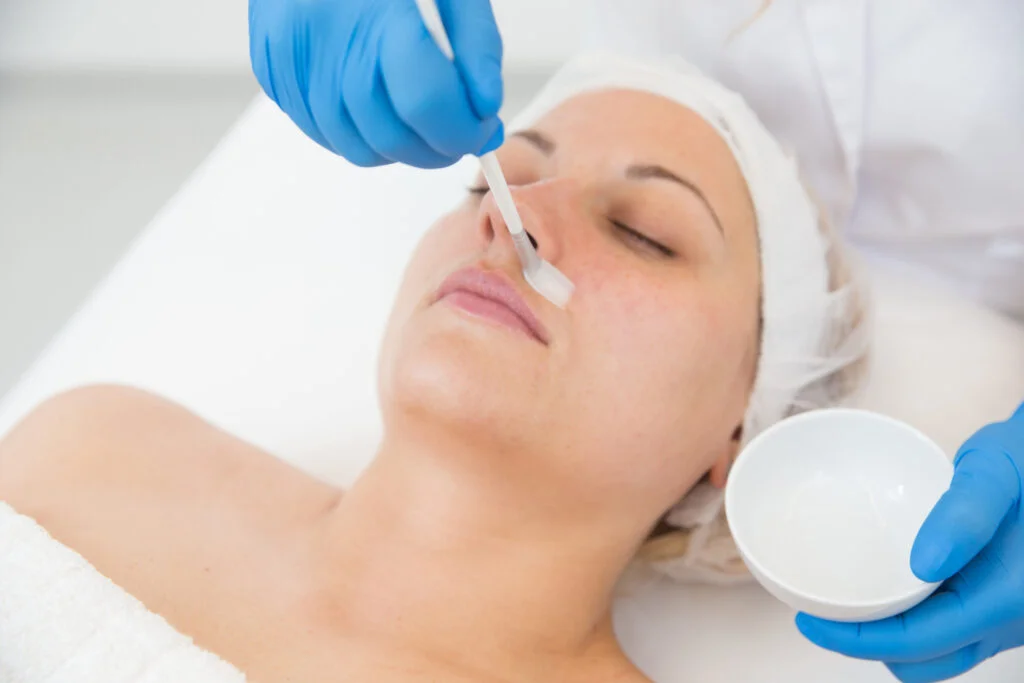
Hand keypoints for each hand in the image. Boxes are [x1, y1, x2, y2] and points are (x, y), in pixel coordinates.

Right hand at [248, 0, 503, 167]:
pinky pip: (320, 130)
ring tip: (417, 117)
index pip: (426, 103)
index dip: (461, 131)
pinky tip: (376, 104)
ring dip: (396, 147)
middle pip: (390, 135)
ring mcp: (290, 57)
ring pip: (353, 145)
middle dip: (435, 148)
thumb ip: (476, 46)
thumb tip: (485, 110)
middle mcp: (326, 36)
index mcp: (378, 9)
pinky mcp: (271, 67)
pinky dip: (358, 133)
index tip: (479, 130)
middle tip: (456, 132)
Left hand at [797, 402, 1023, 682]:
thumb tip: (921, 565)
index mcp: (1007, 597)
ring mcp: (1010, 620)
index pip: (921, 641)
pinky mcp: (1004, 607)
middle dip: (868, 646)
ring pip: (941, 655)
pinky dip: (916, 628)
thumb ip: (965, 513)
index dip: (858, 640)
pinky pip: (955, 635)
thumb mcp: (996, 471)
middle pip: (926, 659)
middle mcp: (1012, 621)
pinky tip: (885, 597)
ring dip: (893, 641)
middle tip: (820, 614)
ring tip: (846, 608)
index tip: (809, 621)